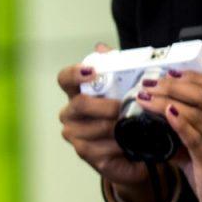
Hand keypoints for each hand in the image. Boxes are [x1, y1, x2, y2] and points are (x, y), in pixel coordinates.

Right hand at [57, 46, 153, 194]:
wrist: (136, 151)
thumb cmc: (128, 117)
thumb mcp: (127, 91)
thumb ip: (117, 69)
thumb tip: (101, 47)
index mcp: (77, 93)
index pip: (65, 78)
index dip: (74, 73)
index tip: (92, 71)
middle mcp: (70, 114)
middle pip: (79, 104)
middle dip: (106, 105)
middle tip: (127, 106)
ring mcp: (75, 135)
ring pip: (93, 128)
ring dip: (118, 127)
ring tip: (137, 126)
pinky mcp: (85, 155)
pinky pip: (101, 149)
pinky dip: (120, 146)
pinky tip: (132, 144)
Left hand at [137, 70, 201, 201]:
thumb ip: (187, 140)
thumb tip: (161, 128)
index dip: (193, 78)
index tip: (169, 74)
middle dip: (175, 86)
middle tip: (150, 83)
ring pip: (200, 113)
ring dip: (168, 101)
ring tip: (145, 97)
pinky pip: (196, 139)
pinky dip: (179, 122)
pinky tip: (164, 113)